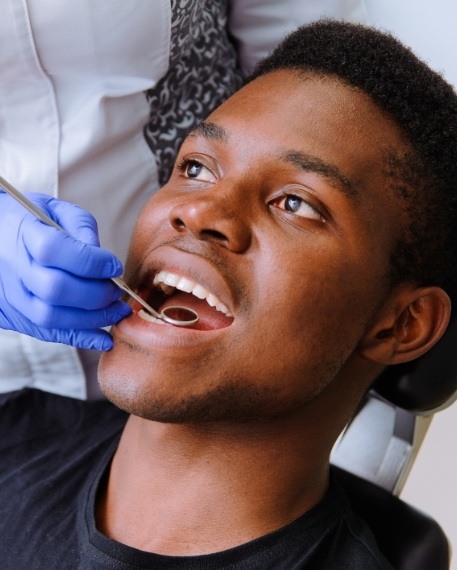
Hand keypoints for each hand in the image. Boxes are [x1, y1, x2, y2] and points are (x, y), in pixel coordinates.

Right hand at [0, 191, 130, 349]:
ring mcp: (9, 294)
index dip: (91, 261)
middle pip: (54, 289)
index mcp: (20, 230)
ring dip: (92, 319)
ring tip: (117, 312)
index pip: (54, 249)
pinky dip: (79, 338)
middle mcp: (11, 265)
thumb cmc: (31, 219)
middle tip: (117, 291)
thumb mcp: (54, 209)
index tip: (114, 266)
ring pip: (51, 317)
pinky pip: (46, 333)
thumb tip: (103, 260)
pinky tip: (104, 339)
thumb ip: (81, 226)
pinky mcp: (12, 315)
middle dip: (96, 294)